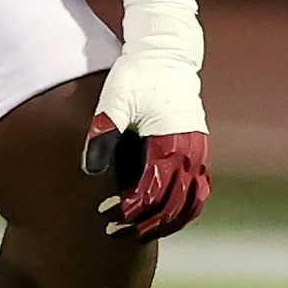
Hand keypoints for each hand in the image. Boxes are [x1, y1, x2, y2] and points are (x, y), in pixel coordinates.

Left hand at [80, 0, 209, 240]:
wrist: (166, 53)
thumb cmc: (137, 75)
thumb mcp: (115, 99)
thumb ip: (103, 133)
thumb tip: (89, 170)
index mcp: (170, 142)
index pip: (153, 193)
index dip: (129, 210)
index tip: (106, 216)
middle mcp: (190, 151)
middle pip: (172, 206)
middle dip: (144, 224)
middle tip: (114, 232)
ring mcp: (199, 152)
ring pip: (190, 203)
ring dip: (165, 223)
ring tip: (137, 233)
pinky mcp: (198, 150)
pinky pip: (197, 191)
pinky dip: (182, 210)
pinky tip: (159, 218)